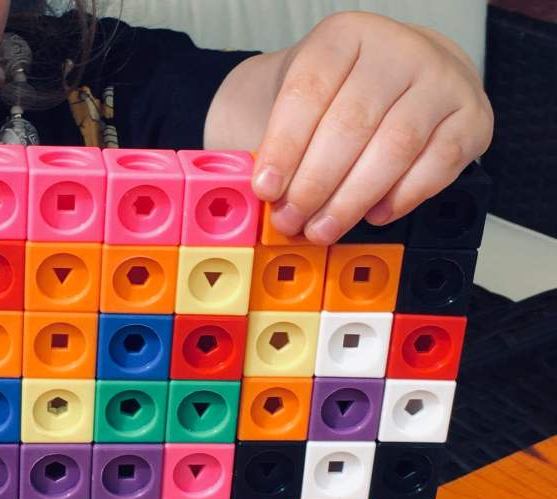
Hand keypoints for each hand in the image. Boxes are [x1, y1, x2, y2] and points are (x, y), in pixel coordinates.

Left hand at [251, 11, 493, 244]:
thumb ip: (272, 141)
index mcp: (346, 36)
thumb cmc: (335, 97)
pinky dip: (404, 196)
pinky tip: (374, 214)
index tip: (265, 188)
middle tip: (291, 220)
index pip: (310, 89)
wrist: (398, 79)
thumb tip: (259, 195)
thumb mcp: (293, 101)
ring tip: (323, 228)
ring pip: (396, 146)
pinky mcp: (473, 117)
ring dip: (354, 198)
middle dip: (315, 182)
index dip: (284, 145)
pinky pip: (439, 164)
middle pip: (353, 123)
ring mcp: (443, 80)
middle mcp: (399, 49)